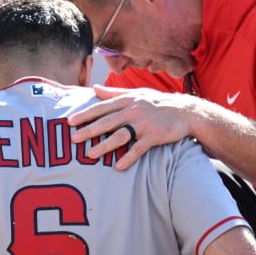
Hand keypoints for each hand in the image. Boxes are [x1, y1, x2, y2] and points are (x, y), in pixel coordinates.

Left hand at [66, 86, 200, 168]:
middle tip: (74, 138)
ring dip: (105, 145)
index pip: (102, 107)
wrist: (185, 111)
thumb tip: (94, 88)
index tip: (70, 121)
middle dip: (89, 130)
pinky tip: (118, 166)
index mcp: (127, 100)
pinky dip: (129, 157)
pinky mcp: (154, 136)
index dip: (85, 114)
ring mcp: (144, 124)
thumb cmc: (157, 102)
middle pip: (107, 121)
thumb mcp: (136, 94)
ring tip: (90, 154)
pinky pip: (139, 148)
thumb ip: (114, 92)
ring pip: (121, 135)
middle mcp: (133, 110)